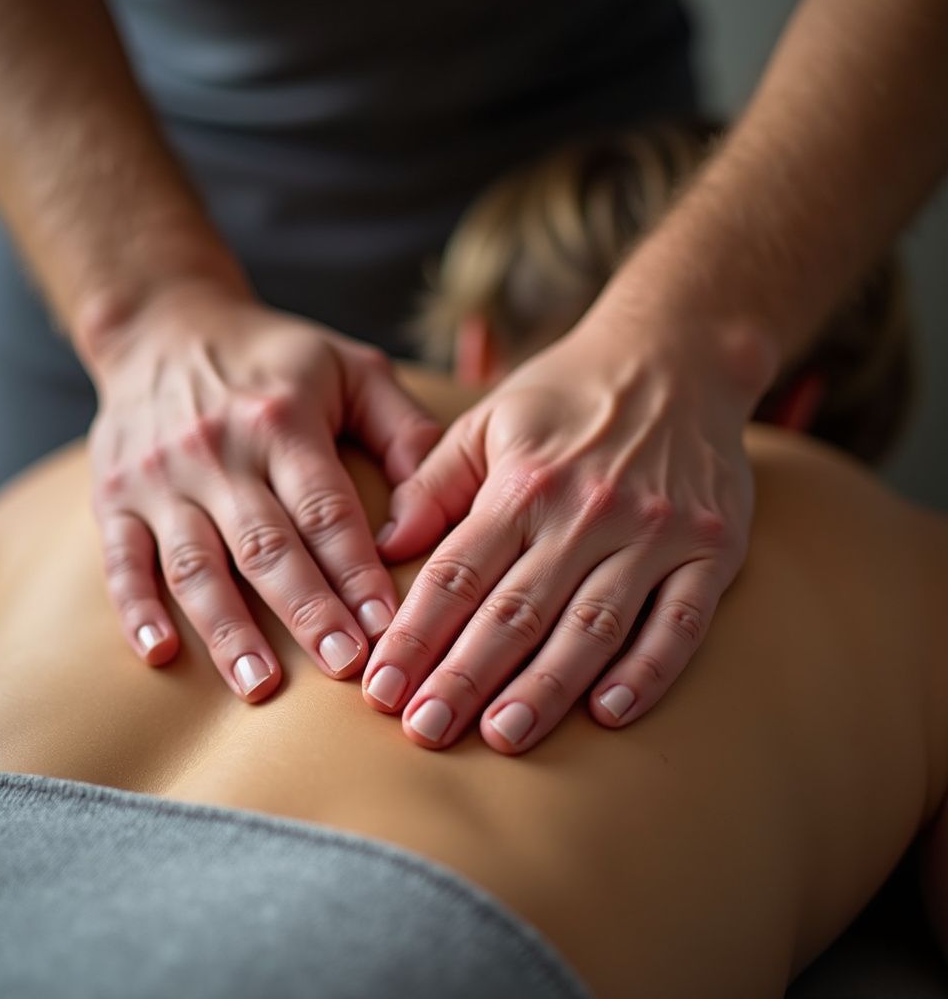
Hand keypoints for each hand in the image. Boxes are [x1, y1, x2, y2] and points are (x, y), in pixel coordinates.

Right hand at [87, 280, 440, 700]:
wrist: (164, 329)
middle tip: (344, 667)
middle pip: (265, 545)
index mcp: (282, 419)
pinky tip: (161, 655)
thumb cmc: (276, 359)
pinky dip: (136, 611)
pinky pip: (121, 561)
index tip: (388, 627)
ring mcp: (158, 478)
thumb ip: (404, 429)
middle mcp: (217, 450)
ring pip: (195, 565)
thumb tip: (435, 510)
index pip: (325, 509)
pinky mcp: (114, 498)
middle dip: (307, 611)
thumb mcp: (351, 367)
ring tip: (260, 684)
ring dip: (228, 629)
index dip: (356, 570)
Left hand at [362, 308, 770, 751]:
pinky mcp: (713, 548)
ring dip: (546, 686)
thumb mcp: (490, 420)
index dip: (415, 635)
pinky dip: (649, 670)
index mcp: (524, 482)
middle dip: (465, 676)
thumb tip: (383, 546)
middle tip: (424, 731)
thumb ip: (434, 482)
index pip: (457, 573)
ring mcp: (656, 531)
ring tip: (501, 736)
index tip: (379, 689)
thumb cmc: (569, 395)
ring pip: (592, 625)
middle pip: (516, 610)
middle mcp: (587, 511)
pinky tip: (611, 714)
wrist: (679, 355)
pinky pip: (682, 621)